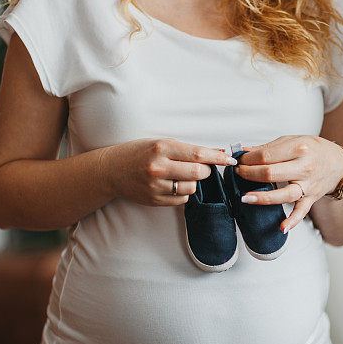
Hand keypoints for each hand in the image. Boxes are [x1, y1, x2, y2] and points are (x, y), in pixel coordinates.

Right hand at [103, 138, 236, 206]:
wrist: (111, 170)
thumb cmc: (139, 153)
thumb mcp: (160, 143)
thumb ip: (186, 150)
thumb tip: (216, 154)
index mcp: (162, 148)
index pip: (199, 154)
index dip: (218, 157)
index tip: (231, 159)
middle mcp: (159, 167)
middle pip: (198, 173)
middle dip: (205, 171)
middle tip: (200, 167)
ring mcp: (156, 186)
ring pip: (192, 188)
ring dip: (194, 182)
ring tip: (182, 175)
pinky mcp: (154, 200)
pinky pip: (182, 200)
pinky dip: (183, 193)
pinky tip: (173, 185)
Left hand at [236, 136, 342, 232]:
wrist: (338, 162)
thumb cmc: (314, 150)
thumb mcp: (293, 140)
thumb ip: (268, 147)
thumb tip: (244, 152)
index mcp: (298, 149)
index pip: (266, 155)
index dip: (248, 159)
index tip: (239, 160)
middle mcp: (304, 167)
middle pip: (270, 172)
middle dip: (249, 174)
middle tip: (239, 173)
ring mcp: (308, 185)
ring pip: (283, 194)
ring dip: (263, 197)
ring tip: (246, 198)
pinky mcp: (311, 198)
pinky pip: (301, 212)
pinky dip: (292, 220)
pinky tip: (282, 227)